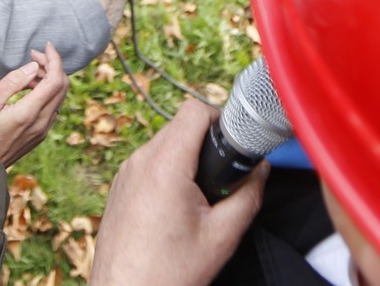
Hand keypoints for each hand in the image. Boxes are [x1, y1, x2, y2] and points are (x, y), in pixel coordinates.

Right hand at [0, 43, 68, 167]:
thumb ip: (13, 81)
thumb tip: (33, 67)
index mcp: (29, 113)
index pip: (55, 80)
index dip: (54, 59)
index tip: (46, 46)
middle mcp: (42, 122)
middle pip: (62, 86)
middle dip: (52, 66)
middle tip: (34, 57)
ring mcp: (43, 130)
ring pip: (59, 97)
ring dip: (50, 79)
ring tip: (30, 71)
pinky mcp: (41, 134)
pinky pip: (52, 107)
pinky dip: (47, 92)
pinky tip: (31, 87)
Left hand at [91, 99, 266, 285]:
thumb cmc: (168, 272)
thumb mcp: (222, 236)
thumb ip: (248, 195)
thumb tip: (260, 170)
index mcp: (165, 166)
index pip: (194, 111)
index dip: (220, 120)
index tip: (232, 145)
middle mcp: (139, 161)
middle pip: (180, 126)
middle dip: (205, 145)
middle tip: (220, 180)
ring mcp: (125, 172)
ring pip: (164, 143)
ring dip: (187, 160)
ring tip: (200, 198)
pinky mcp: (119, 185)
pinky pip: (149, 162)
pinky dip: (168, 172)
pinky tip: (178, 207)